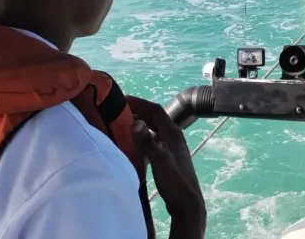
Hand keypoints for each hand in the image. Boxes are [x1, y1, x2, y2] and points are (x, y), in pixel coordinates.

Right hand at [127, 96, 205, 235]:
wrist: (187, 204)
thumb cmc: (175, 181)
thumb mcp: (159, 160)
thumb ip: (147, 142)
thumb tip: (135, 122)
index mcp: (172, 133)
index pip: (155, 110)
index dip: (139, 102)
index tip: (120, 99)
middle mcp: (173, 136)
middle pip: (154, 118)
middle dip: (137, 112)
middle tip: (116, 112)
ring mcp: (171, 147)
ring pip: (154, 129)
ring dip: (139, 125)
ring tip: (121, 126)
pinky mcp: (168, 157)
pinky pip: (153, 140)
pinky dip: (142, 138)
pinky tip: (132, 145)